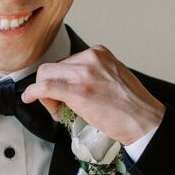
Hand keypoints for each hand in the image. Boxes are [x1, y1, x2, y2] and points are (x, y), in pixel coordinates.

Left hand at [20, 45, 165, 144]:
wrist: (144, 121)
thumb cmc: (132, 106)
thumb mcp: (113, 77)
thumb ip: (93, 74)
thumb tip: (70, 84)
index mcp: (99, 53)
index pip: (65, 62)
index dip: (59, 80)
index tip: (62, 95)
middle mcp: (90, 58)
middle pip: (53, 67)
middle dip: (49, 86)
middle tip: (57, 105)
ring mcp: (83, 73)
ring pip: (46, 76)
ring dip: (45, 94)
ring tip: (58, 111)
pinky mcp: (78, 91)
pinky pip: (45, 87)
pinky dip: (32, 93)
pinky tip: (29, 99)